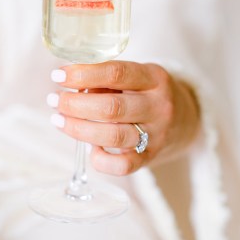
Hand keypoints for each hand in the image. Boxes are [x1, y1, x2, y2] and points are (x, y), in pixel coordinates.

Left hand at [49, 61, 199, 175]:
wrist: (185, 119)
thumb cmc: (147, 92)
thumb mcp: (136, 76)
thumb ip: (107, 80)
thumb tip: (69, 85)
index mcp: (154, 78)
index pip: (115, 73)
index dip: (82, 74)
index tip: (57, 76)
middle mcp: (158, 106)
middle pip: (111, 107)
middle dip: (75, 104)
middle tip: (54, 101)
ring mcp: (156, 134)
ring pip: (113, 136)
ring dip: (79, 129)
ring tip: (58, 120)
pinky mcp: (151, 158)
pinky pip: (123, 166)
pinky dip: (101, 159)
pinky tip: (89, 149)